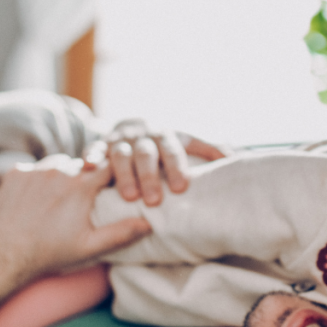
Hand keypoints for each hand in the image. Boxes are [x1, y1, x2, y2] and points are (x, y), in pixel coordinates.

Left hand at [0, 154, 150, 277]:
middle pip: (82, 165)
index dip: (113, 173)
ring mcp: (35, 171)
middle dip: (86, 177)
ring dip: (63, 175)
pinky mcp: (16, 173)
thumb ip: (122, 233)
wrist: (5, 254)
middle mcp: (60, 171)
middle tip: (84, 196)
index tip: (114, 182)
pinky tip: (38, 197)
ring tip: (61, 196)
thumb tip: (149, 224)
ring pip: (58, 163)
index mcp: (82, 187)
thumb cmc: (51, 252)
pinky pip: (34, 168)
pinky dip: (39, 178)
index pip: (108, 167)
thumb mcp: (91, 247)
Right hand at [85, 119, 227, 205]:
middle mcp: (143, 136)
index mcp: (166, 136)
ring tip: (129, 197)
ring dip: (123, 174)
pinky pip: (93, 148)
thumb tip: (238, 158)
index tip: (182, 188)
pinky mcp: (101, 144)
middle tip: (155, 200)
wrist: (133, 125)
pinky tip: (88, 167)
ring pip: (120, 154)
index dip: (177, 167)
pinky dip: (91, 155)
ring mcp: (120, 139)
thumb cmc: (165, 143)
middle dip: (150, 176)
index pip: (173, 151)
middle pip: (146, 154)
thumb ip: (209, 150)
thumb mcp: (187, 143)